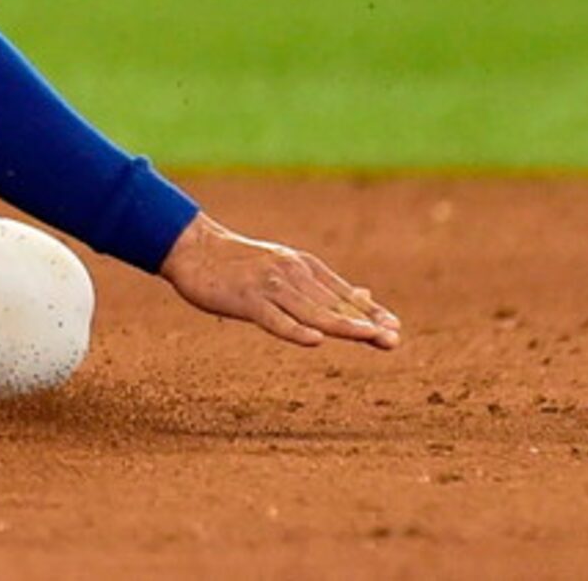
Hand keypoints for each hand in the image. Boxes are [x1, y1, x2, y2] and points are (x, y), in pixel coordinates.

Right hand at [158, 213, 401, 350]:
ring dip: (341, 325)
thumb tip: (366, 296)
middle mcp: (290, 274)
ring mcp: (269, 287)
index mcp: (302, 266)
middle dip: (364, 322)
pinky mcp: (246, 299)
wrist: (192, 247)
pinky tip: (314, 339)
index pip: (342, 293)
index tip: (395, 328)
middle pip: (332, 304)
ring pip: (311, 311)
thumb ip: (323, 286)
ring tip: (368, 337)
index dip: (369, 312)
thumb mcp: (285, 268)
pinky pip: (274, 319)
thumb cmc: (238, 263)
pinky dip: (295, 329)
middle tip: (393, 339)